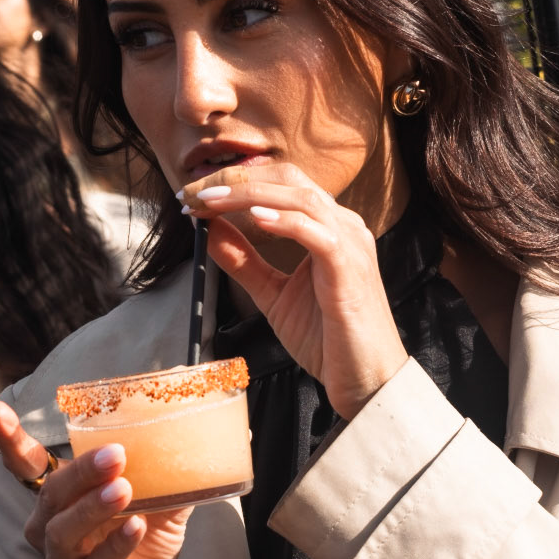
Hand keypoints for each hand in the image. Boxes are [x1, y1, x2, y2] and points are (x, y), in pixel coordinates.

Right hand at [0, 403, 189, 558]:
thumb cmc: (140, 550)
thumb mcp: (155, 504)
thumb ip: (165, 474)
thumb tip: (193, 437)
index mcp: (61, 502)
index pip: (28, 467)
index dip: (11, 441)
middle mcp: (50, 530)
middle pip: (53, 495)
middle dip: (81, 472)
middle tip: (115, 454)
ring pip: (64, 532)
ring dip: (92, 508)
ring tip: (123, 489)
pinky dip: (116, 545)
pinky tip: (137, 527)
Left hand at [181, 162, 406, 420]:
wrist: (365, 379)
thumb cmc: (327, 338)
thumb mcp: (273, 293)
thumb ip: (243, 261)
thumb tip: (209, 229)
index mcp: (328, 226)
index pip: (280, 183)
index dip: (235, 182)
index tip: (194, 196)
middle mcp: (343, 225)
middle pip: (288, 179)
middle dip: (237, 180)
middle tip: (194, 192)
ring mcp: (351, 244)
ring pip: (301, 198)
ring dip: (250, 195)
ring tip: (211, 201)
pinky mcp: (351, 268)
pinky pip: (318, 233)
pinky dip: (286, 221)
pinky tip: (256, 218)